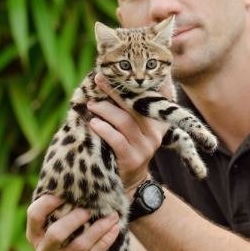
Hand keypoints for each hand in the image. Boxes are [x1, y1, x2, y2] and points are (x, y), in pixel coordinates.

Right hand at [26, 194, 119, 250]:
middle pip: (56, 234)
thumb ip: (62, 206)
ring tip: (113, 216)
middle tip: (91, 209)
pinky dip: (105, 241)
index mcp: (34, 234)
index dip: (47, 203)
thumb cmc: (71, 236)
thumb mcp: (61, 223)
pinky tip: (115, 230)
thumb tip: (74, 174)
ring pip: (79, 245)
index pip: (34, 215)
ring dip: (99, 229)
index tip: (65, 191)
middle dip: (75, 219)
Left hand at [86, 73, 164, 188]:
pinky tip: (93, 123)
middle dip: (116, 90)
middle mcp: (155, 133)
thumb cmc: (127, 146)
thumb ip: (131, 107)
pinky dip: (103, 129)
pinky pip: (117, 139)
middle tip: (99, 80)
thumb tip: (111, 77)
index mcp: (158, 121)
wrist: (130, 181)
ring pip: (125, 121)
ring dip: (105, 110)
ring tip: (91, 105)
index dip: (146, 80)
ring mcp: (145, 147)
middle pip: (137, 105)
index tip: (128, 68)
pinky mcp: (132, 159)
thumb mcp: (135, 127)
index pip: (157, 96)